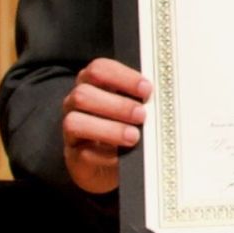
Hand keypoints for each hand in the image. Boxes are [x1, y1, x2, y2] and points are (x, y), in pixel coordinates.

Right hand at [61, 57, 150, 194]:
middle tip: (142, 115)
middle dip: (117, 105)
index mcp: (92, 83)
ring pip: (75, 122)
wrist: (110, 162)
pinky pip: (83, 152)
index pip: (99, 69)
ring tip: (134, 136)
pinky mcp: (73, 154)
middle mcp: (76, 102)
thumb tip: (162, 97)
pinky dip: (105, 154)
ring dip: (109, 129)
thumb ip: (141, 98)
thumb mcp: (133, 107)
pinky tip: (121, 156)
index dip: (122, 77)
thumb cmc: (125, 126)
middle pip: (84, 94)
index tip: (146, 90)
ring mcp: (70, 129)